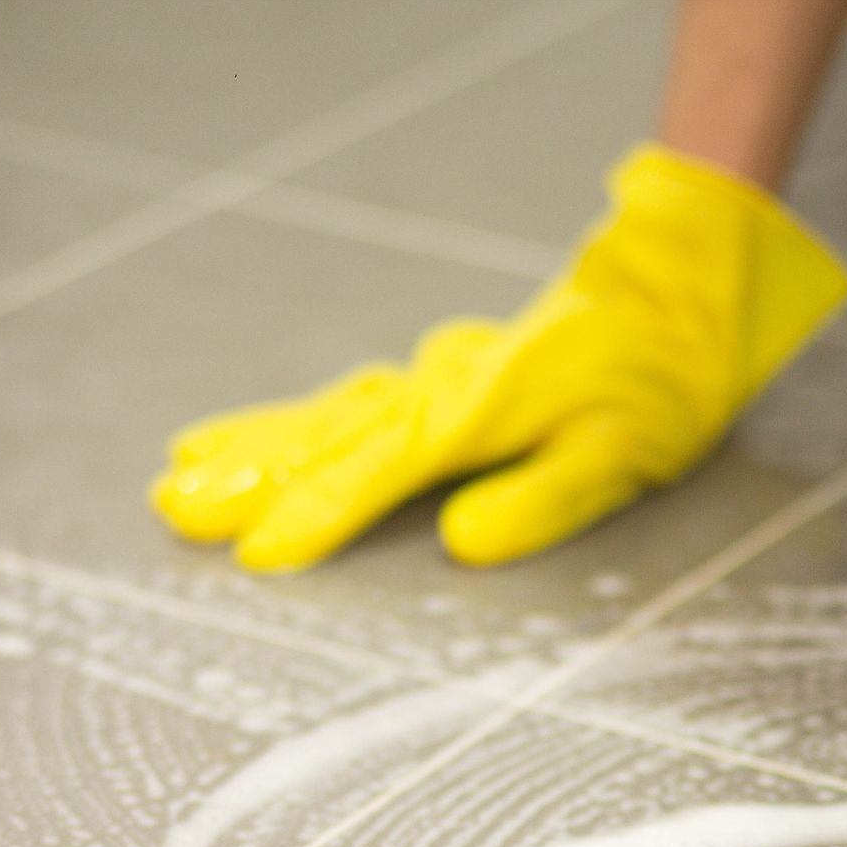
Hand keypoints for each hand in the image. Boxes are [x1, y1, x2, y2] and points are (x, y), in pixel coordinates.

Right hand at [150, 144, 846, 570]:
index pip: (387, 467)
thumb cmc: (659, 383)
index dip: (322, 511)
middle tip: (172, 508)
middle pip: (332, 433)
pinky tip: (251, 437)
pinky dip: (294, 420)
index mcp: (485, 410)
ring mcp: (437, 375)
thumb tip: (462, 544)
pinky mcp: (441, 375)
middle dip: (252, 474)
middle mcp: (445, 387)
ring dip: (256, 445)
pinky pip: (350, 400)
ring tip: (181, 473)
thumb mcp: (623, 453)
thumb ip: (543, 499)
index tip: (259, 552)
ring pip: (330, 412)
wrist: (674, 294)